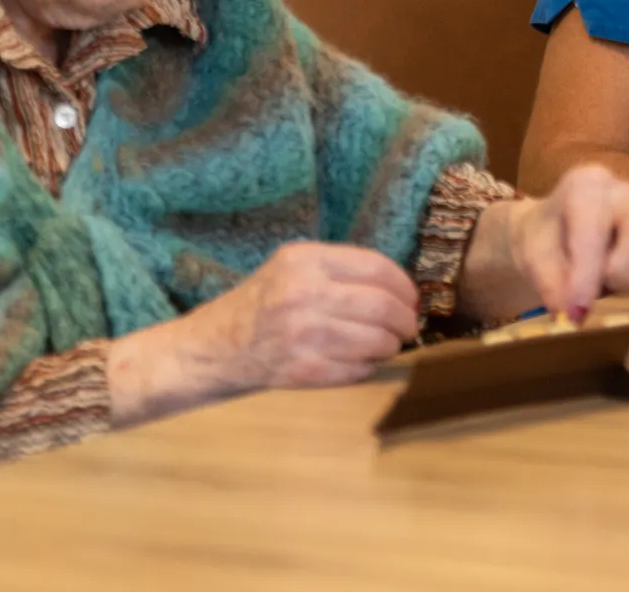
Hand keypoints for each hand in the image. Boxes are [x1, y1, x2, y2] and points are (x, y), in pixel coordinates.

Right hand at [110, 242, 419, 424]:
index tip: (411, 299)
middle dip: (405, 320)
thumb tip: (401, 289)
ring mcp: (304, 334)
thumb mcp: (293, 267)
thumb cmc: (263, 303)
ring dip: (390, 346)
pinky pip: (359, 369)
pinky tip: (358, 361)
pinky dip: (368, 367)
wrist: (216, 347)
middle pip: (383, 306)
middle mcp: (304, 293)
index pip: (377, 267)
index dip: (404, 286)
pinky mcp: (304, 370)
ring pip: (377, 341)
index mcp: (304, 260)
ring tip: (385, 345)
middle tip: (407, 328)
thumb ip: (340, 270)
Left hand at [498, 166, 628, 322]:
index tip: (576, 310)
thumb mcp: (533, 255)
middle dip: (624, 271)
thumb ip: (549, 281)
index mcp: (588, 184)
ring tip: (613, 284)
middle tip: (601, 287)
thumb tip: (571, 313)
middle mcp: (626, 192)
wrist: (557, 234)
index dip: (587, 272)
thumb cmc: (546, 239)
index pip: (596, 224)